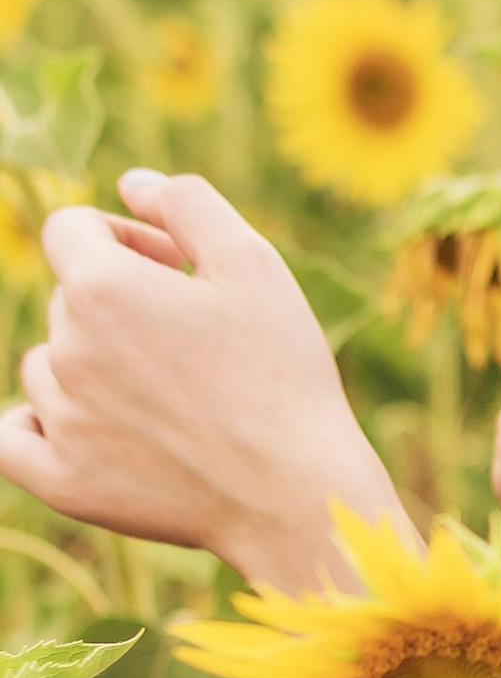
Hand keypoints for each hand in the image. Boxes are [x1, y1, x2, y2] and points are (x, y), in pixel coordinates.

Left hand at [0, 171, 397, 581]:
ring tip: (165, 392)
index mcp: (103, 288)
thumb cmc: (282, 373)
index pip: (68, 229)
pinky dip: (35, 425)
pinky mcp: (62, 482)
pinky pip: (12, 438)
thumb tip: (129, 184)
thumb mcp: (255, 263)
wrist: (296, 493)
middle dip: (118, 304)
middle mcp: (66, 351)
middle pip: (66, 301)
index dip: (121, 235)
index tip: (171, 265)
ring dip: (89, 365)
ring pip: (48, 366)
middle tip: (193, 336)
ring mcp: (59, 421)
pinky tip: (80, 423)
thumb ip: (187, 204)